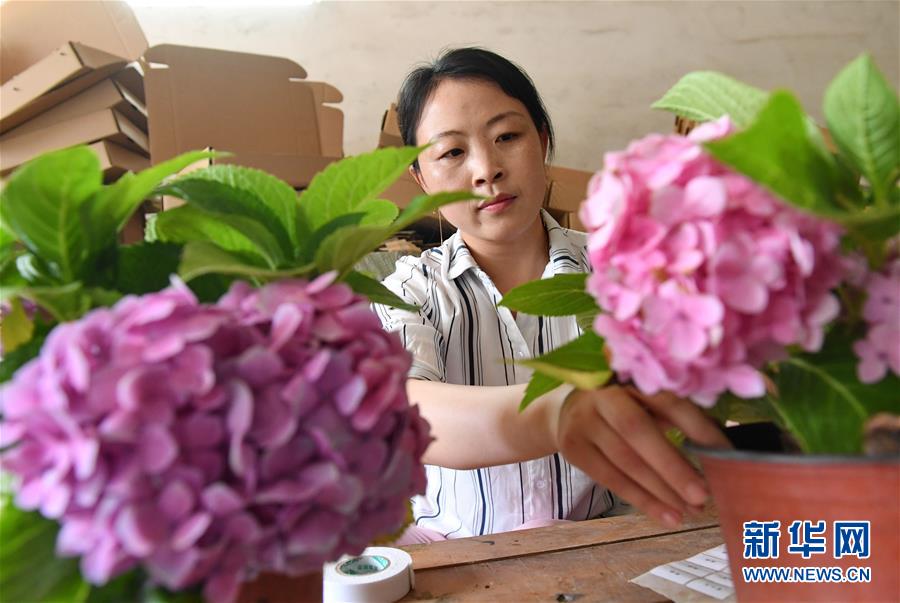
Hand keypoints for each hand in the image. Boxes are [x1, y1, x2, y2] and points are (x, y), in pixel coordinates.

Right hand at [551, 384, 731, 527]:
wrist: (565, 411)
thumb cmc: (622, 405)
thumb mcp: (645, 398)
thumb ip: (676, 413)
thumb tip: (722, 445)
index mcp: (629, 375)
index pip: (666, 400)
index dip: (697, 427)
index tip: (725, 454)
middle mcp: (601, 394)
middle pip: (637, 431)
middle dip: (673, 466)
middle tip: (703, 494)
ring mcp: (582, 421)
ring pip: (625, 460)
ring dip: (661, 490)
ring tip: (691, 511)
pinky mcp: (573, 448)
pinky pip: (611, 479)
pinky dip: (642, 500)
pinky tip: (667, 515)